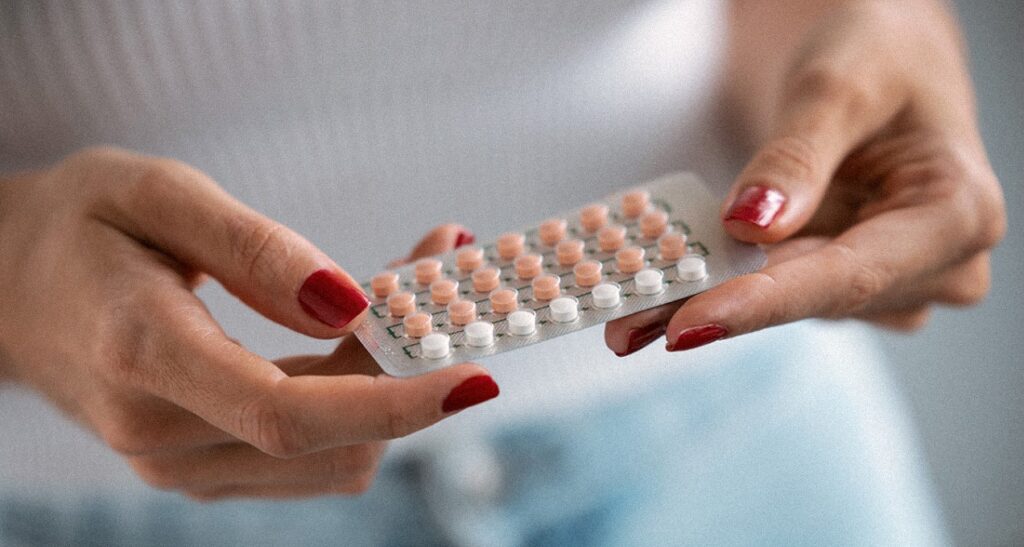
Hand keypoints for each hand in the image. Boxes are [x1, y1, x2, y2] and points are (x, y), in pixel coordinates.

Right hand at [0, 147, 497, 498]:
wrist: (9, 287)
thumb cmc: (78, 225)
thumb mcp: (156, 194)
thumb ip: (255, 251)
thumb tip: (350, 305)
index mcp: (143, 357)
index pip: (291, 415)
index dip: (395, 402)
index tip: (475, 373)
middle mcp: (160, 434)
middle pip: (328, 436)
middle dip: (408, 368)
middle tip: (442, 273)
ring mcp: (178, 463)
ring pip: (330, 457)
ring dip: (388, 386)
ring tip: (402, 296)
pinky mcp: (200, 466)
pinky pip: (308, 455)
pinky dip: (356, 404)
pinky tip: (362, 340)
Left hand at [606, 1, 1005, 355]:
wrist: (879, 58)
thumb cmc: (877, 54)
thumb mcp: (837, 86)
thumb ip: (796, 158)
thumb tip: (750, 224)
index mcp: (958, 213)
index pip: (851, 274)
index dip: (764, 302)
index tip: (689, 323)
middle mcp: (939, 264)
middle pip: (812, 298)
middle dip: (716, 306)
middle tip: (627, 322)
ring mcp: (893, 278)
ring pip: (788, 302)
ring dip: (710, 299)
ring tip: (631, 309)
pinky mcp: (848, 279)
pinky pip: (779, 290)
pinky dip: (722, 285)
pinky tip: (666, 291)